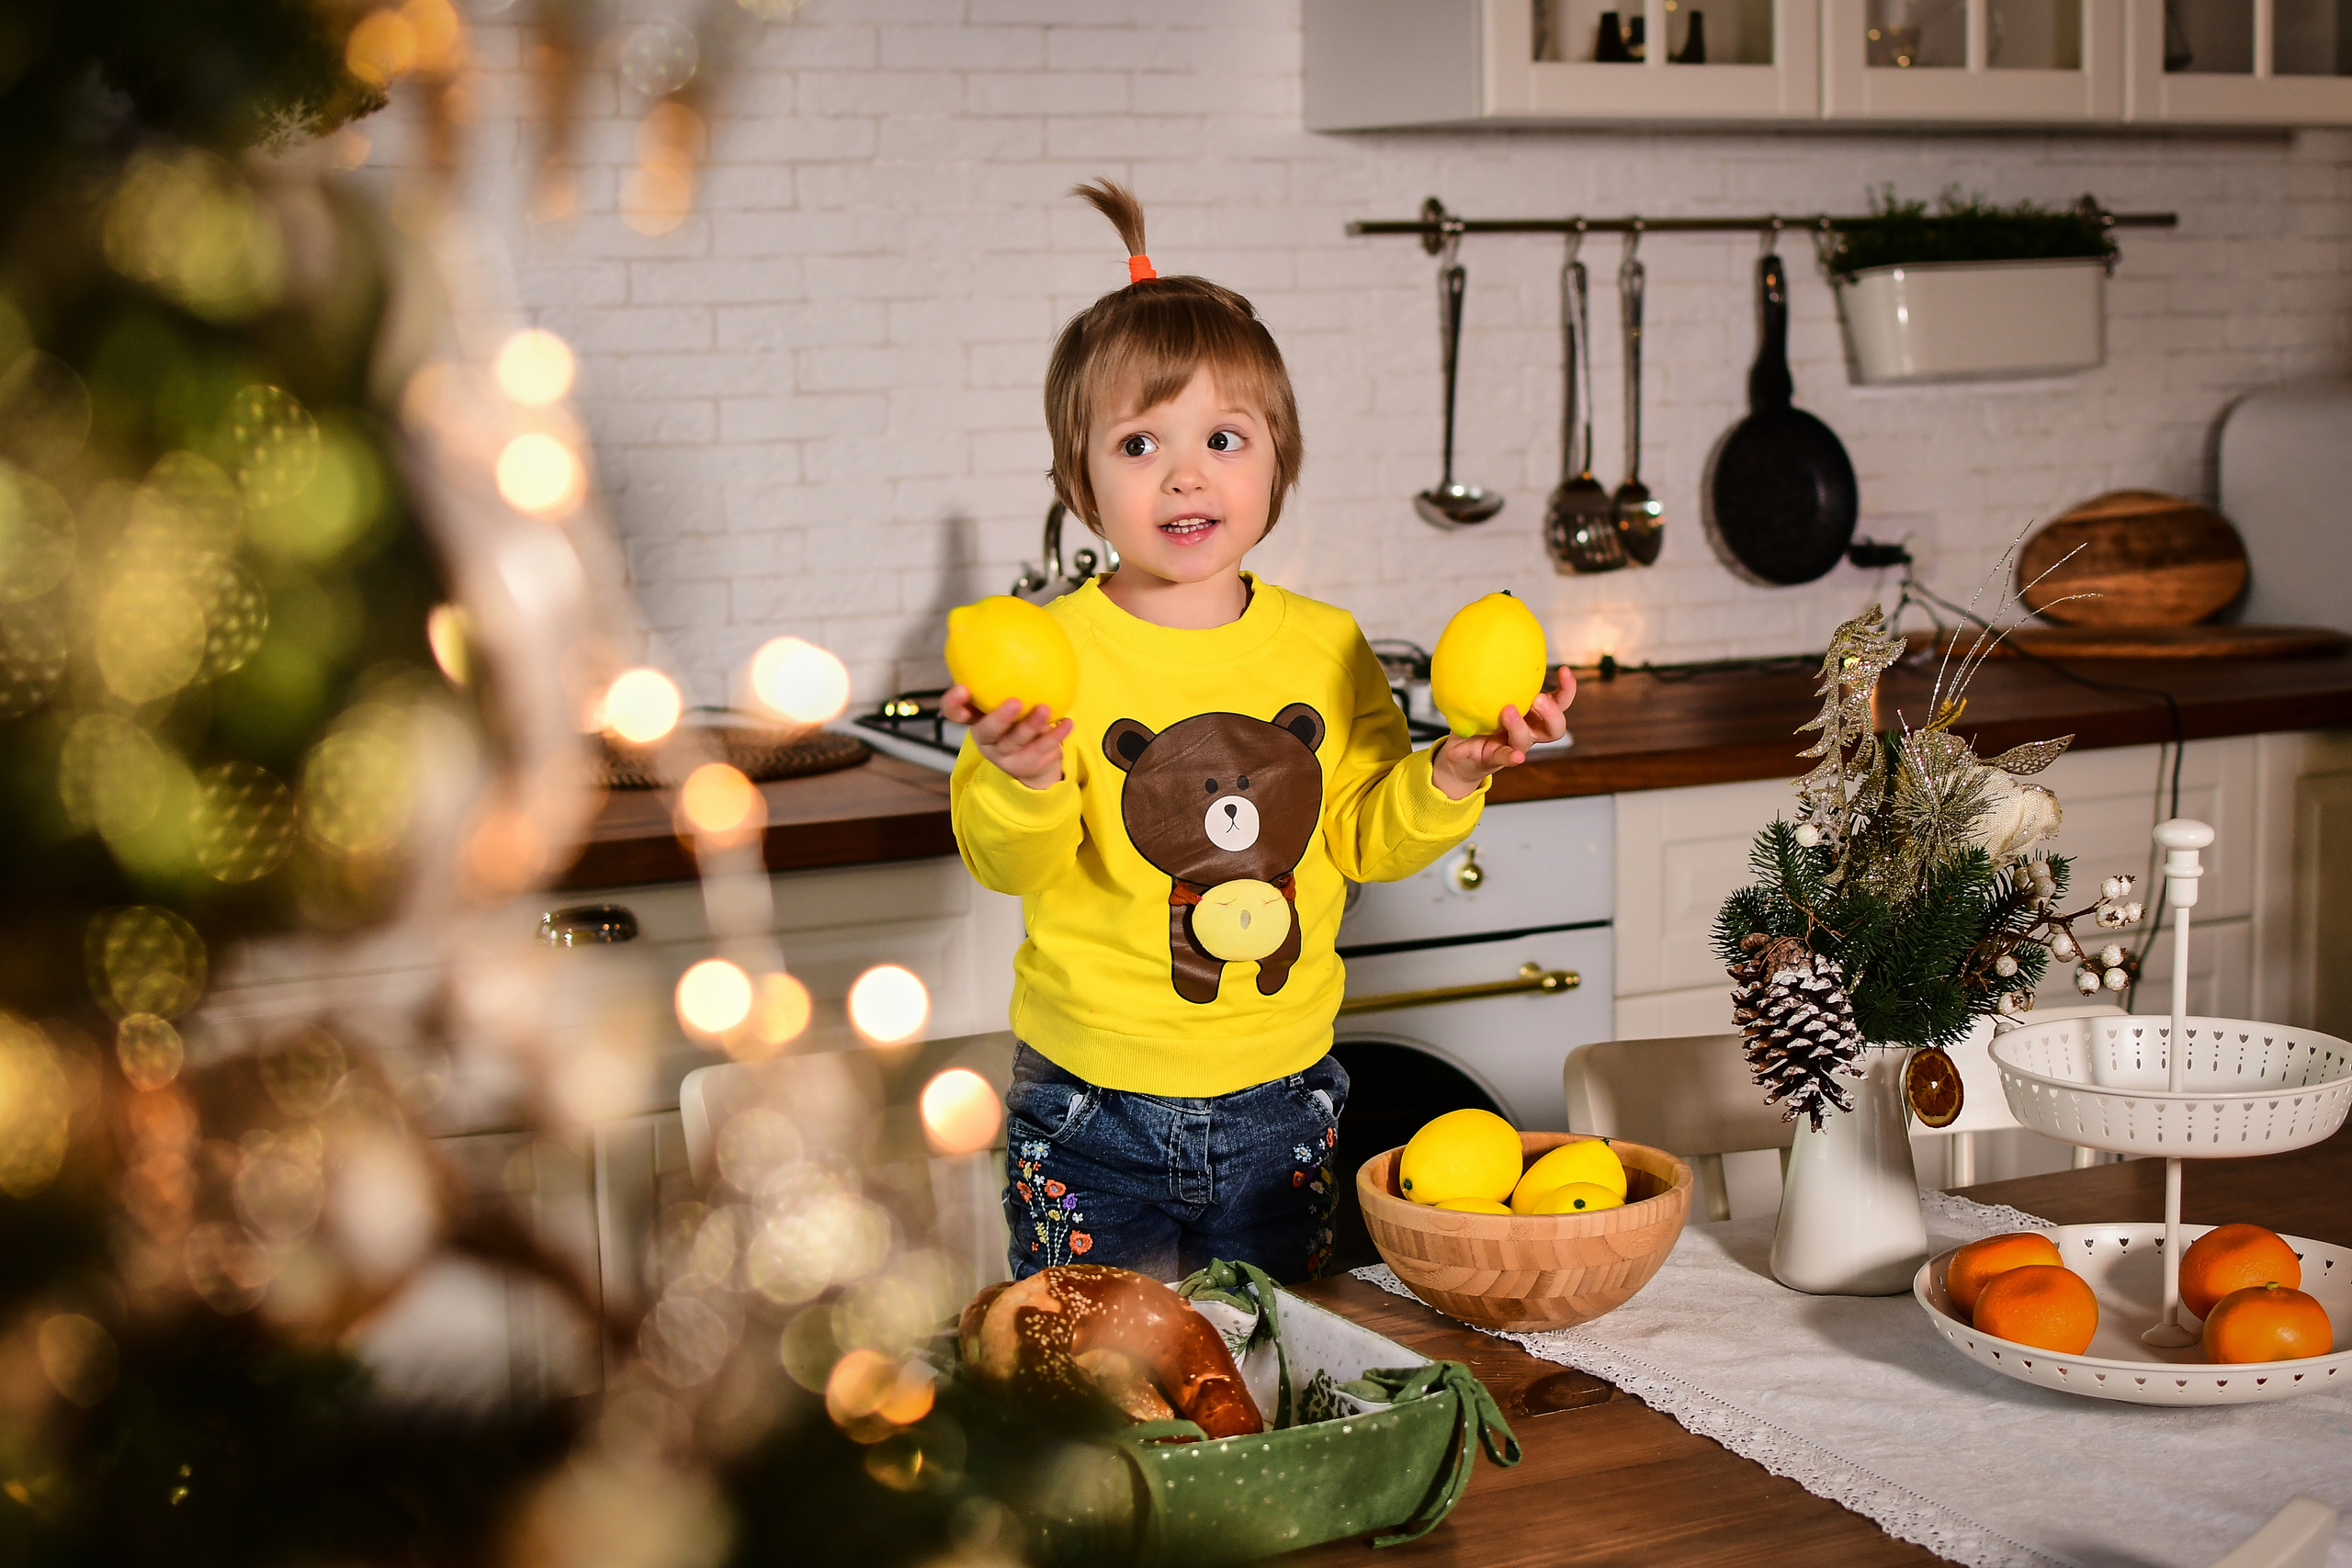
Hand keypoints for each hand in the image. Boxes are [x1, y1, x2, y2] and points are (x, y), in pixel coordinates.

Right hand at [942, 683, 1071, 790]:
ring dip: (1032, 725)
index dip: (954, 703)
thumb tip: (1018, 628)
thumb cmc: (1018, 717)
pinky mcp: (1023, 766)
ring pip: (1016, 741)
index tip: (963, 688)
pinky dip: (1055, 736)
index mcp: (976, 718)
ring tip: (1046, 709)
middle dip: (1000, 718)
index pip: (955, 712)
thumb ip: (1006, 674)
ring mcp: (1003, 755)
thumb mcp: (1008, 697)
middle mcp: (985, 739)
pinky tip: (1067, 723)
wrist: (1032, 759)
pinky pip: (1040, 751)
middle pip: (987, 730)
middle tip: (1015, 702)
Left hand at [1431, 666, 1575, 799]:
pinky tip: (1517, 756)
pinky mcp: (1496, 758)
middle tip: (1539, 698)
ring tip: (1508, 710)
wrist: (1457, 751)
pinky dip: (1513, 756)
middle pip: (1554, 727)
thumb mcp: (1484, 693)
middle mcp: (1528, 730)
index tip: (1564, 670)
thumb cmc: (1475, 718)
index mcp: (1532, 713)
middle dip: (1552, 712)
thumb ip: (1489, 673)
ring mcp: (1512, 745)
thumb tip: (1483, 638)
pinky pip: (1507, 757)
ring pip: (1528, 740)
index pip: (1559, 702)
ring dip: (1521, 726)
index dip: (1567, 688)